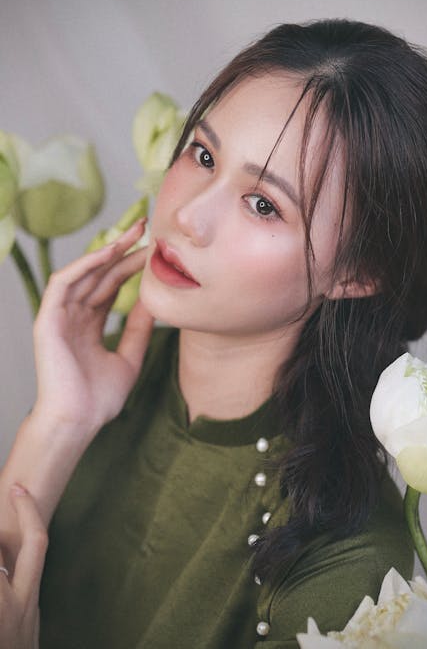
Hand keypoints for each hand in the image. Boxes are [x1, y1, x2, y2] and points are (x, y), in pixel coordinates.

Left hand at [0, 485, 46, 648]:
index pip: (37, 544)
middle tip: (9, 491)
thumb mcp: (24, 622)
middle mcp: (16, 603)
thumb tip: (6, 568)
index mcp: (27, 599)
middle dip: (17, 519)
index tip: (18, 488)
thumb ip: (18, 595)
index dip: (28, 512)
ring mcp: (4, 612)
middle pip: (12, 548)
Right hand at [31, 218, 154, 432]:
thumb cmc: (100, 399)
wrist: (78, 421)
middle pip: (99, 272)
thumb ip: (139, 330)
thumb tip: (155, 301)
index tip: (153, 249)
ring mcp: (59, 315)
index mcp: (89, 324)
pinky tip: (108, 253)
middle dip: (122, 248)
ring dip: (107, 250)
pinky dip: (84, 265)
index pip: (111, 285)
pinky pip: (64, 282)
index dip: (130, 265)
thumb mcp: (130, 357)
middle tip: (146, 226)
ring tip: (133, 233)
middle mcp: (73, 315)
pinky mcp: (48, 318)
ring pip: (83, 272)